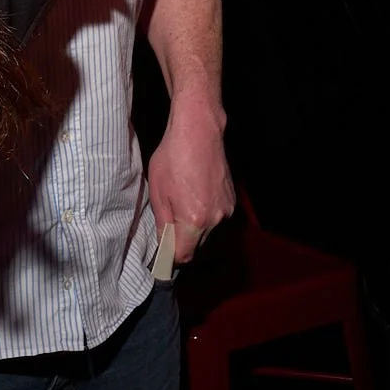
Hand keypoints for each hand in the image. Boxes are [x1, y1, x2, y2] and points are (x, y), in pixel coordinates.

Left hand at [147, 98, 234, 264]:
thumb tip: (164, 246)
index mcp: (194, 220)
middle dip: (180, 241)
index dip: (169, 258)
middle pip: (195, 245)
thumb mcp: (158, 193)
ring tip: (179, 202)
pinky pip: (214, 218)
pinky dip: (203, 214)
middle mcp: (215, 219)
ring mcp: (226, 209)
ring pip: (205, 232)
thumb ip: (163, 225)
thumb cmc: (173, 157)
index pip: (182, 255)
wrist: (198, 131)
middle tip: (165, 224)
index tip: (160, 257)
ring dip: (192, 227)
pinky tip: (192, 195)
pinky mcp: (231, 200)